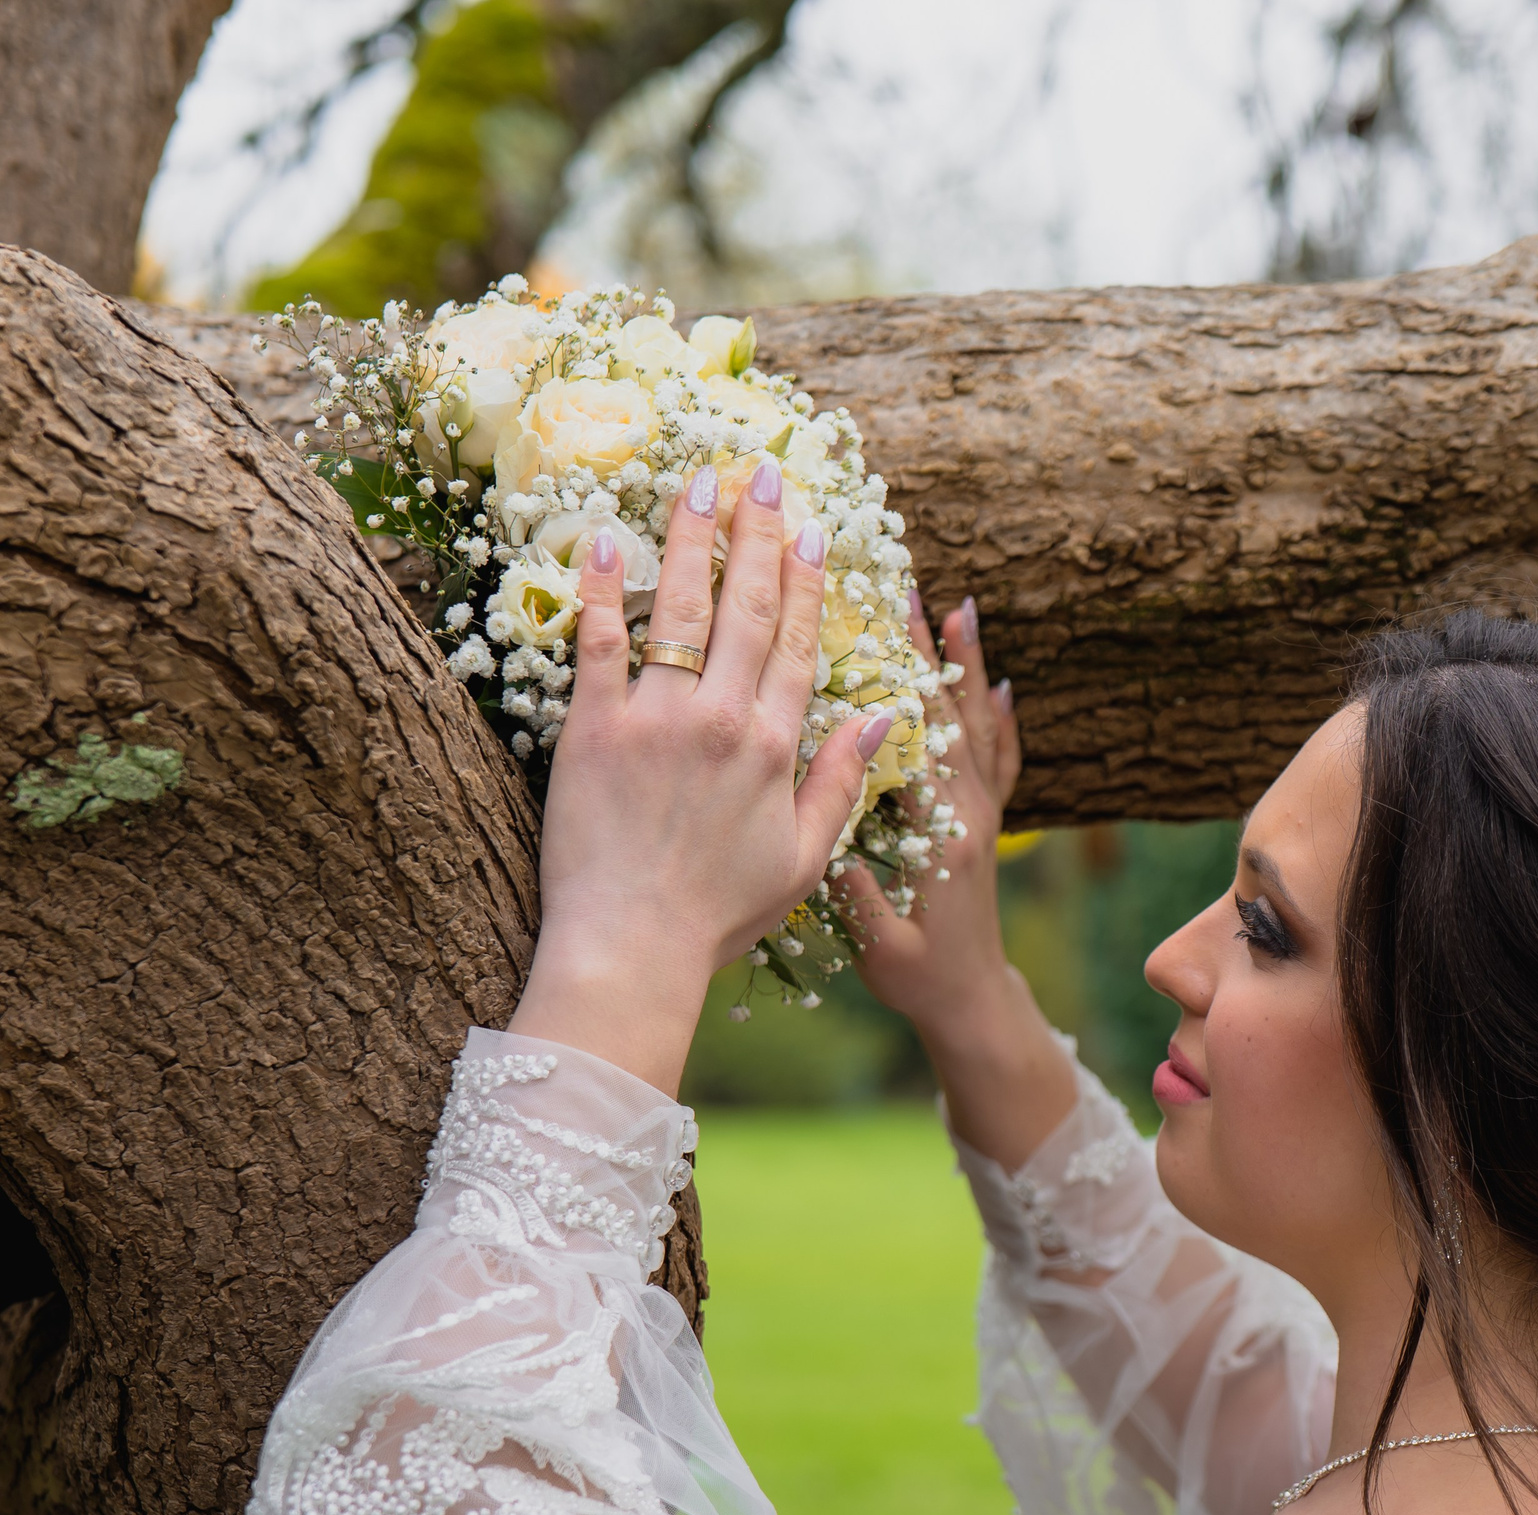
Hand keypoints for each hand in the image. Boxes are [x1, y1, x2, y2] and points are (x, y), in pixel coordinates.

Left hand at [508, 458, 887, 1095]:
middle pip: (746, 608)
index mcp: (776, 749)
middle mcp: (723, 719)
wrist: (632, 948)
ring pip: (680, 609)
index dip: (808, 583)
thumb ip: (840, 783)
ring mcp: (655, 719)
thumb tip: (878, 719)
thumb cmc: (718, 914)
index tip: (813, 531)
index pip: (800, 645)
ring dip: (691, 538)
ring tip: (698, 482)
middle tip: (762, 475)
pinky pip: (597, 644)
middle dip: (757, 535)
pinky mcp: (591, 730)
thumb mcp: (803, 858)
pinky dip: (603, 589)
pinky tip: (608, 539)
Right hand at [834, 594, 1019, 1038]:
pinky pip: (1001, 760)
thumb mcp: (878, 947)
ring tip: (963, 607)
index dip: (902, 685)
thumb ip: (860, 899)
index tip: (882, 628)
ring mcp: (985, 816)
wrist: (972, 1001)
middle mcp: (971, 815)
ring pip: (980, 727)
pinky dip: (1001, 719)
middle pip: (952, 717)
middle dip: (932, 652)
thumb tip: (833, 847)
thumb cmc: (917, 980)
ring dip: (970, 667)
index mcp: (943, 837)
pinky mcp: (988, 825)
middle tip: (916, 589)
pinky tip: (1001, 683)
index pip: (923, 745)